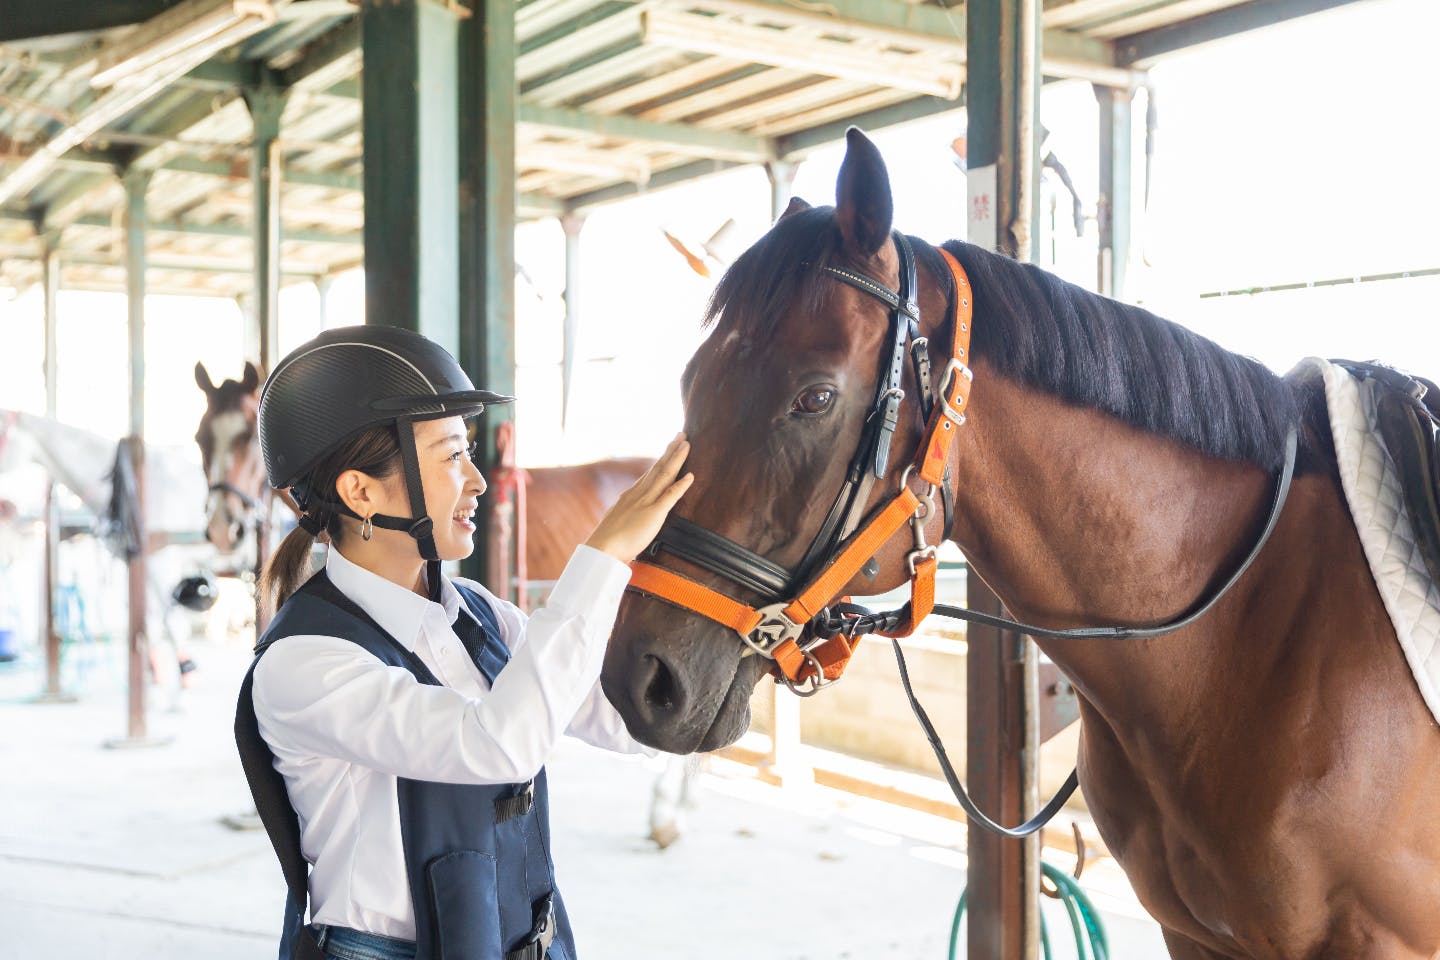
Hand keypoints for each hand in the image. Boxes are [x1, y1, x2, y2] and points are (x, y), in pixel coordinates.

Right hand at [585, 434, 693, 562]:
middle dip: (670, 451)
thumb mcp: (618, 523)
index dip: (661, 460)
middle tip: (681, 436)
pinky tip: (690, 476)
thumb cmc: (609, 543)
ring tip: (686, 444)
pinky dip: (681, 485)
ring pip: (664, 475)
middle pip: (658, 468)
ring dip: (677, 459)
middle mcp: (638, 494)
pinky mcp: (653, 514)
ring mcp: (646, 502)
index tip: (669, 449)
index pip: (649, 474)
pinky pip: (670, 496)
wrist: (601, 549)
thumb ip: (627, 516)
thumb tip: (630, 516)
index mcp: (630, 496)